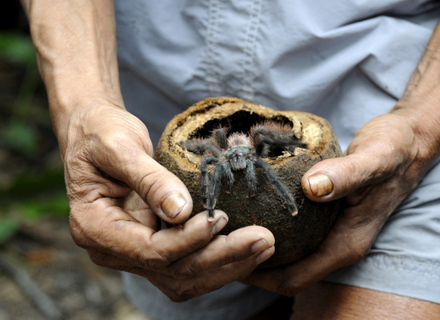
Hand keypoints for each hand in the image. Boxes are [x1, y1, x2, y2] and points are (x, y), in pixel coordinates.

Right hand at [62, 102, 274, 300]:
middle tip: (264, 240)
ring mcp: (133, 253)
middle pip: (173, 270)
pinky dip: (218, 262)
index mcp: (95, 228)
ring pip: (184, 277)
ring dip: (226, 267)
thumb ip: (148, 179)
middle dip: (221, 258)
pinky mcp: (154, 246)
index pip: (150, 251)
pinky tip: (247, 250)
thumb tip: (181, 212)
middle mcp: (113, 251)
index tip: (222, 218)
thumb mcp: (118, 146)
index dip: (189, 240)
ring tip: (264, 247)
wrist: (96, 133)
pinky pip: (187, 266)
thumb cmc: (101, 133)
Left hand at [243, 112, 436, 295]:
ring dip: (256, 247)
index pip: (294, 278)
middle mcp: (336, 244)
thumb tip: (313, 187)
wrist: (408, 141)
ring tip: (225, 231)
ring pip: (287, 255)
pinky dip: (268, 229)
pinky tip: (248, 210)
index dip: (258, 277)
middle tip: (215, 245)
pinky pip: (292, 235)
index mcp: (346, 244)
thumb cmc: (394, 150)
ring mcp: (330, 232)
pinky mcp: (324, 217)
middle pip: (286, 272)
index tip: (225, 259)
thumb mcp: (374, 159)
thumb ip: (347, 175)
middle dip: (250, 264)